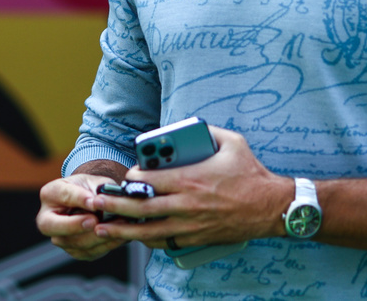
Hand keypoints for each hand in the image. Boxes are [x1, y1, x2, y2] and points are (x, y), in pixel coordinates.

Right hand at [36, 167, 128, 260]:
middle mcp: (47, 218)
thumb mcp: (95, 182)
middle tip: (93, 221)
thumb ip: (97, 190)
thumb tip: (100, 203)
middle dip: (74, 225)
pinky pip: (89, 252)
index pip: (62, 196)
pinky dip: (106, 244)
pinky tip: (120, 236)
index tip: (94, 202)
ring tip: (117, 226)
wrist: (95, 202)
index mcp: (50, 194)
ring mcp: (60, 238)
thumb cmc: (92, 188)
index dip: (79, 199)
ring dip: (97, 236)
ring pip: (74, 242)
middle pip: (52, 226)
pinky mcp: (75, 251)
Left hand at [91, 125, 292, 249]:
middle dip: (114, 206)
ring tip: (103, 227)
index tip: (125, 178)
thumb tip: (190, 126)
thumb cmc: (250, 173)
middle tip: (96, 203)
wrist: (270, 207)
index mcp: (190, 178)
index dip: (131, 180)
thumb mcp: (232, 142)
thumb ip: (208, 131)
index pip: (149, 180)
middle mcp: (185, 203)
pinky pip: (164, 241)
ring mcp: (189, 224)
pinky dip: (146, 240)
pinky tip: (135, 237)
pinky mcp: (195, 238)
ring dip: (122, 229)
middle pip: (140, 208)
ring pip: (147, 230)